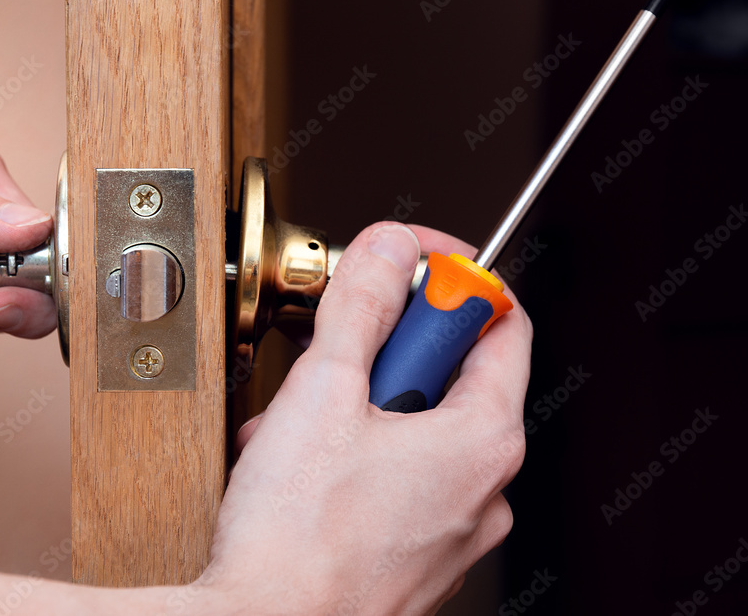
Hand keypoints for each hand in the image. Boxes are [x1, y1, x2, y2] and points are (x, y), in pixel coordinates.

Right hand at [204, 222, 531, 614]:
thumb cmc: (300, 542)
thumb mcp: (325, 393)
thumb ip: (363, 305)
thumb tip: (390, 249)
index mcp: (484, 440)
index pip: (503, 320)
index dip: (453, 276)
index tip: (409, 262)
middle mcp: (483, 488)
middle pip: (450, 373)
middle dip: (381, 351)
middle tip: (331, 355)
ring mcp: (450, 527)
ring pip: (413, 428)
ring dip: (354, 409)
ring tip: (301, 429)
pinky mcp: (414, 553)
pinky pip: (396, 478)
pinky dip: (352, 457)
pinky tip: (303, 469)